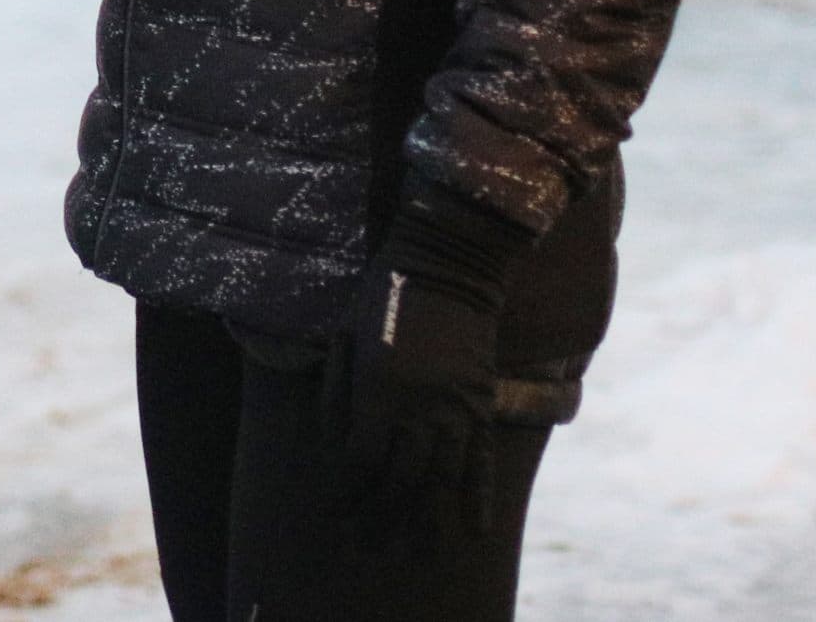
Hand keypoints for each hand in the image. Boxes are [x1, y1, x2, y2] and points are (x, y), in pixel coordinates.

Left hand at [324, 177, 534, 529]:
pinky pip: (481, 462)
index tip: (338, 515)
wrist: (450, 261)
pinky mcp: (480, 404)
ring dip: (426, 521)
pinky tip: (473, 532)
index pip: (359, 461)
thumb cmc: (384, 291)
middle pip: (397, 481)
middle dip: (381, 518)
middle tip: (372, 549)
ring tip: (415, 554)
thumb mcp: (350, 334)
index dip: (348, 492)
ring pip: (439, 481)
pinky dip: (476, 499)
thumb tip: (335, 438)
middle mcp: (417, 407)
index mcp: (378, 390)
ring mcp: (454, 408)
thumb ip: (344, 389)